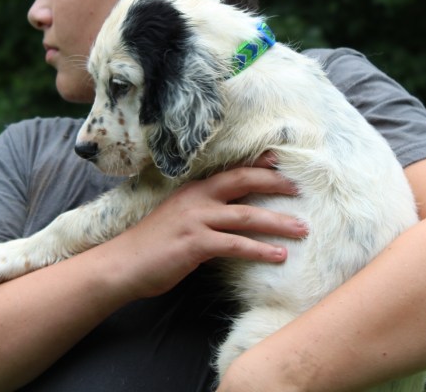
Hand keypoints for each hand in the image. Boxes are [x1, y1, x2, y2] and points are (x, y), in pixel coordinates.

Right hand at [110, 165, 305, 299]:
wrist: (123, 264)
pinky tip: (279, 256)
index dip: (258, 165)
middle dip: (274, 183)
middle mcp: (196, 199)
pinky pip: (236, 245)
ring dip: (278, 223)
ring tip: (301, 229)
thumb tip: (231, 221)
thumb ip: (204, 215)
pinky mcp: (195, 244)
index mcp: (194, 190)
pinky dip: (260, 250)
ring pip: (246, 216)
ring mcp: (196, 220)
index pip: (231, 170)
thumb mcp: (179, 219)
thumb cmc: (152, 245)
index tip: (281, 161)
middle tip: (300, 189)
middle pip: (242, 182)